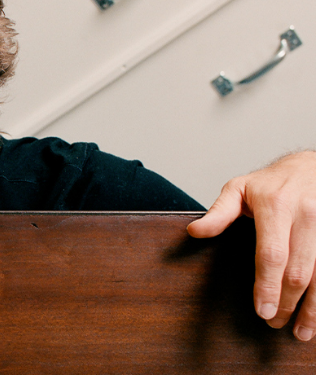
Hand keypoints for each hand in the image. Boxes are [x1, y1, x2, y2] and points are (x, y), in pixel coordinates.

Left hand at [187, 151, 315, 340]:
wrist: (309, 167)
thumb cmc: (271, 183)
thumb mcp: (238, 189)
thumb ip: (218, 213)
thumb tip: (194, 232)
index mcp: (275, 205)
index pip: (272, 254)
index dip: (267, 285)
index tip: (262, 310)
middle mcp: (305, 216)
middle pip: (298, 270)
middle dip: (286, 302)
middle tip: (274, 322)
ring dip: (312, 308)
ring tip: (300, 331)